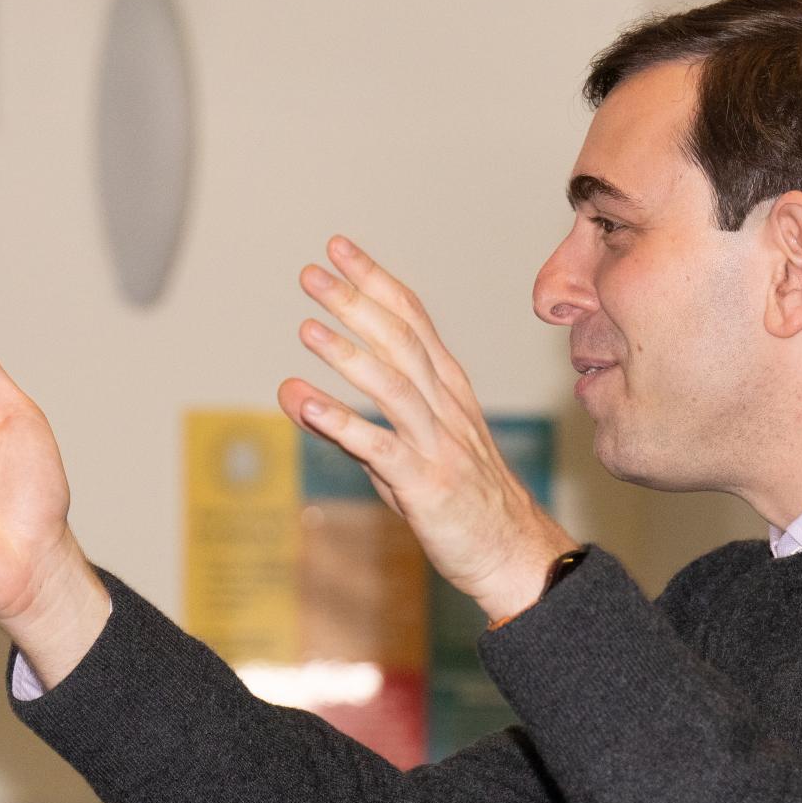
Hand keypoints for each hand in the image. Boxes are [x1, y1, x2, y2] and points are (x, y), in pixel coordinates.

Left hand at [279, 235, 576, 621]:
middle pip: (400, 340)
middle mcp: (445, 406)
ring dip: (347, 354)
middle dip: (355, 302)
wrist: (511, 554)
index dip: (374, 281)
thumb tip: (290, 389)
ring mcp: (438, 443)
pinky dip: (342, 423)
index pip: (411, 319)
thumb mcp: (397, 452)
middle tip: (312, 272)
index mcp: (447, 388)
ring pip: (393, 386)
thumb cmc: (455, 500)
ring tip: (307, 327)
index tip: (338, 249)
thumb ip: (345, 421)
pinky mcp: (425, 484)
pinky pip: (381, 448)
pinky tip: (306, 404)